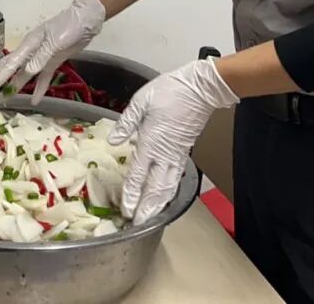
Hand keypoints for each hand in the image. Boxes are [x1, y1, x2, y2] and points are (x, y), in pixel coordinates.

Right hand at [0, 0, 105, 102]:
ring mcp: (42, 57)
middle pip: (11, 67)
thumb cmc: (69, 26)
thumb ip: (41, 56)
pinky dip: (39, 88)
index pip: (10, 63)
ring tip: (4, 98)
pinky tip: (35, 100)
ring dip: (15, 85)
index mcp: (29, 44)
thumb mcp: (55, 41)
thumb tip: (26, 71)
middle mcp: (32, 51)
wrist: (86, 19)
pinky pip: (43, 77)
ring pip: (24, 74)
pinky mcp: (53, 61)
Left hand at [108, 59, 237, 223]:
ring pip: (167, 187)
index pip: (138, 175)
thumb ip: (126, 123)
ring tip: (150, 218)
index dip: (131, 195)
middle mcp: (164, 154)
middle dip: (145, 208)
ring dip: (158, 204)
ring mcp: (176, 155)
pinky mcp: (184, 152)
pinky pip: (176, 178)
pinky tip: (164, 197)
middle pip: (154, 188)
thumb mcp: (141, 102)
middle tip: (137, 224)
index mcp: (150, 142)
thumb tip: (114, 141)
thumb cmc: (169, 92)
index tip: (126, 210)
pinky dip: (169, 192)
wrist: (200, 89)